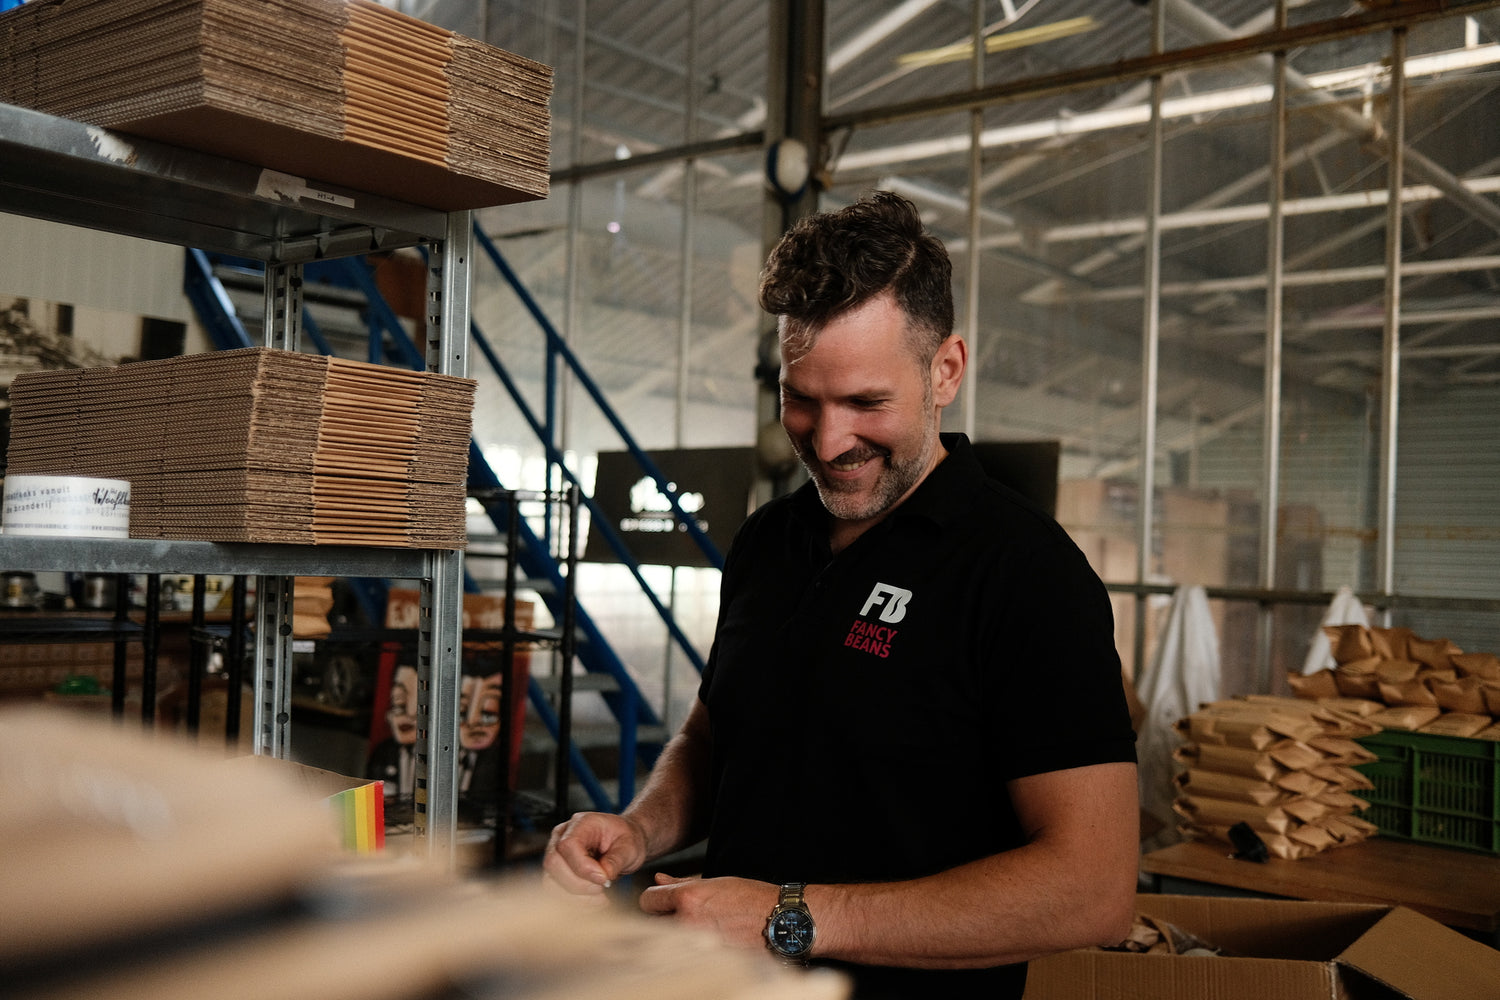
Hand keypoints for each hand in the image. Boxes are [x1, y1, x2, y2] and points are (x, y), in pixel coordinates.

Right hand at [542, 811, 648, 897]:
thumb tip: (603, 875)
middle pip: (553, 864)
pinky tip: (594, 901)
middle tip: (602, 888)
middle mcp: (562, 837)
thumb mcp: (630, 846)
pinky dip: (575, 902)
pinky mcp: (557, 872)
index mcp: (580, 824)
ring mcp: (556, 854)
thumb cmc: (626, 839)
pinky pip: (556, 892)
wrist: (624, 843)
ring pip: (551, 881)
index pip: (567, 845)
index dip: (582, 867)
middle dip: (578, 884)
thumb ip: (616, 860)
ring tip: (601, 898)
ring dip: (576, 897)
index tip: (603, 879)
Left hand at [638, 873, 780, 949]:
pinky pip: (685, 954)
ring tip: (697, 929)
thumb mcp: (714, 882)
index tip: (661, 901)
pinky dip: (689, 949)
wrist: (778, 922)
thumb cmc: (750, 899)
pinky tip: (705, 942)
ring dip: (675, 935)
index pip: (648, 900)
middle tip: (680, 915)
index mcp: (688, 898)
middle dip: (663, 918)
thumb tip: (659, 879)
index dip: (655, 899)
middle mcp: (688, 922)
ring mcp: (695, 944)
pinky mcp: (704, 960)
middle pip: (653, 923)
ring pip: (668, 940)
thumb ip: (680, 883)